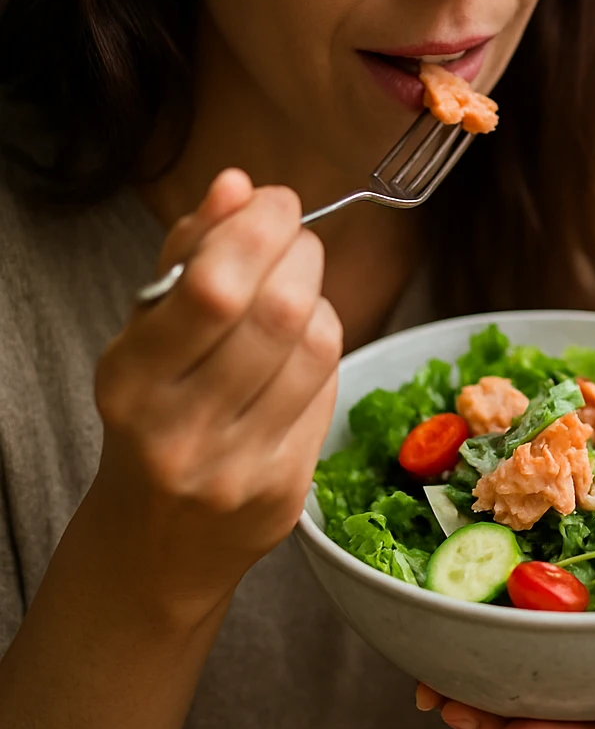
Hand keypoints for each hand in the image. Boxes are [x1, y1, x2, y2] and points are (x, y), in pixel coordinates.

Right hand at [89, 168, 341, 622]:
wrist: (156, 543)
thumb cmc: (154, 417)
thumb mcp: (147, 334)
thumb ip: (190, 254)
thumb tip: (237, 185)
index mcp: (130, 377)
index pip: (214, 287)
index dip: (261, 228)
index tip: (275, 202)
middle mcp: (178, 427)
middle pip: (278, 312)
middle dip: (301, 254)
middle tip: (296, 241)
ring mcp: (236, 465)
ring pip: (316, 347)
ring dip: (319, 301)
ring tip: (297, 296)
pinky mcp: (285, 488)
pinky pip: (329, 391)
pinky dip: (326, 352)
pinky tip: (302, 353)